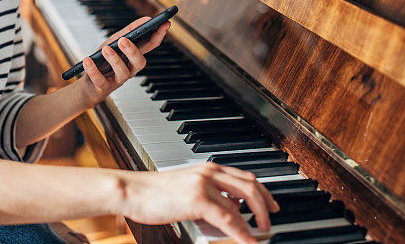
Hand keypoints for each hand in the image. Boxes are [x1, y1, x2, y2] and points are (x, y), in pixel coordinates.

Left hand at [78, 16, 169, 106]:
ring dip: (114, 59)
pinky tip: (88, 60)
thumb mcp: (114, 42)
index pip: (150, 46)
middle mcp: (129, 69)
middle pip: (139, 62)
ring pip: (122, 72)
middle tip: (124, 40)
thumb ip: (129, 31)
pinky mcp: (103, 87)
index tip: (165, 23)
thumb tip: (146, 19)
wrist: (87, 85)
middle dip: (133, 51)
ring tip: (105, 49)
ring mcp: (117, 79)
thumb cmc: (102, 61)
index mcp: (133, 57)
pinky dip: (93, 70)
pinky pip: (100, 80)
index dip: (159, 35)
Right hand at [121, 162, 279, 243]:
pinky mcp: (198, 200)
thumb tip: (232, 209)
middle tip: (271, 221)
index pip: (245, 176)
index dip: (263, 192)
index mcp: (208, 168)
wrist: (132, 191)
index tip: (272, 205)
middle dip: (266, 205)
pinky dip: (242, 231)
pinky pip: (229, 217)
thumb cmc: (154, 193)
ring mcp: (204, 184)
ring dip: (256, 219)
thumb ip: (210, 194)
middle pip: (251, 185)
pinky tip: (247, 240)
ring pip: (243, 200)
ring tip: (260, 233)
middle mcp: (210, 172)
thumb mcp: (187, 188)